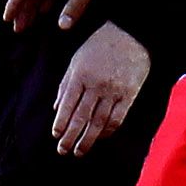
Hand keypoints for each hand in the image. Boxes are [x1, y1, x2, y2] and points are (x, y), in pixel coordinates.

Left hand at [52, 21, 149, 156]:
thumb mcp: (77, 60)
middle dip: (71, 137)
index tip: (56, 135)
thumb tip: (56, 109)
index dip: (61, 122)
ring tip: (79, 151)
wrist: (130, 34)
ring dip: (88, 139)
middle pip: (82, 117)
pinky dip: (108, 131)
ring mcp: (114, 91)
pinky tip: (100, 138)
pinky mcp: (129, 95)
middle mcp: (96, 85)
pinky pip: (117, 118)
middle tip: (63, 151)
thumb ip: (66, 84)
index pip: (68, 104)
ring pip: (99, 122)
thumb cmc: (98, 46)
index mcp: (80, 75)